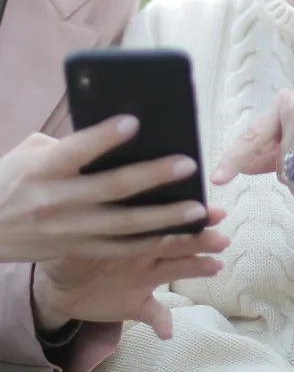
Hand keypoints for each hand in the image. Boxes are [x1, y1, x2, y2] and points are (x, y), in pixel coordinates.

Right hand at [0, 117, 215, 261]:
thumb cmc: (11, 179)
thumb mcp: (30, 153)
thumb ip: (69, 143)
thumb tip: (113, 133)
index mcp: (44, 169)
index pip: (77, 150)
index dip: (105, 136)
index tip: (134, 122)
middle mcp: (58, 201)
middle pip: (113, 188)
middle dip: (154, 176)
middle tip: (188, 164)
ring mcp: (69, 230)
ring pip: (125, 225)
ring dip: (165, 217)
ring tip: (198, 209)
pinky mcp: (77, 249)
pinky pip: (119, 248)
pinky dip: (149, 241)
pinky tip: (175, 233)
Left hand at [32, 215, 229, 339]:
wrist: (58, 284)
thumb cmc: (69, 248)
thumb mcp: (73, 234)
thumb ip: (85, 225)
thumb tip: (87, 208)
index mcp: (133, 231)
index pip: (163, 219)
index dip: (186, 214)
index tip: (209, 210)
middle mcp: (146, 252)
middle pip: (178, 242)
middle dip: (201, 239)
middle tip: (222, 238)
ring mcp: (144, 278)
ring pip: (176, 270)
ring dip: (197, 268)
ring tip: (216, 266)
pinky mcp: (135, 304)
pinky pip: (154, 313)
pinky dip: (162, 323)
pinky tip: (168, 332)